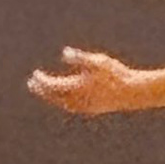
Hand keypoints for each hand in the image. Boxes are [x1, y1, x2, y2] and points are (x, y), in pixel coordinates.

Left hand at [28, 46, 152, 115]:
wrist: (132, 92)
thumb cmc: (116, 74)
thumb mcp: (97, 61)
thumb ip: (79, 58)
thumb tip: (64, 53)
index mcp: (77, 87)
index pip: (52, 86)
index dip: (41, 81)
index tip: (35, 75)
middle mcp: (77, 100)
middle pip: (53, 97)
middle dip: (42, 90)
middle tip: (32, 83)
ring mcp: (84, 107)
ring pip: (61, 103)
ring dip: (51, 97)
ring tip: (46, 90)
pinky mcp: (91, 110)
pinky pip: (71, 107)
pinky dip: (62, 101)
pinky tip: (63, 97)